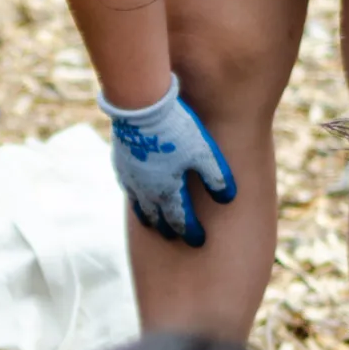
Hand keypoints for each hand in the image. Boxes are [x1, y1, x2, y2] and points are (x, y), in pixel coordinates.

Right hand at [99, 72, 235, 246]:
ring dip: (148, 218)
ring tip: (153, 223)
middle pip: (157, 218)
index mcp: (167, 192)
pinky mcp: (121, 164)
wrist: (140, 108)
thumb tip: (228, 199)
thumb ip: (216, 177)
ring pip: (139, 207)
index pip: (181, 221)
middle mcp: (146, 191)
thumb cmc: (175, 129)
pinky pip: (128, 189)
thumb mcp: (204, 152)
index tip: (199, 241)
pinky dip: (135, 198)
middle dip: (168, 229)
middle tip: (175, 237)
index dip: (191, 232)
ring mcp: (130, 179)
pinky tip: (137, 193)